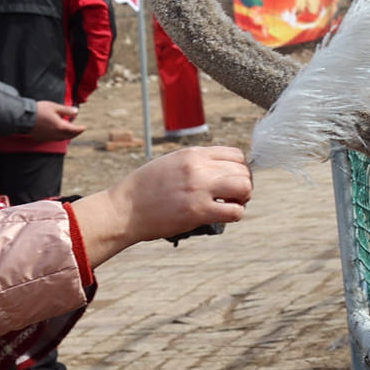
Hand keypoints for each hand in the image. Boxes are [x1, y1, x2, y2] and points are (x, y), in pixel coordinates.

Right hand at [28, 100, 87, 141]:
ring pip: (62, 139)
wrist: (23, 118)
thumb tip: (76, 112)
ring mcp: (48, 137)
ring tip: (70, 132)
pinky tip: (58, 133)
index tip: (84, 127)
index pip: (74, 130)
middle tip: (79, 130)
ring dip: (67, 136)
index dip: (80, 129)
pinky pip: (54, 139)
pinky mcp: (42, 138)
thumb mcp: (54, 107)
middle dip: (75, 133)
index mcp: (60, 126)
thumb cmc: (39, 110)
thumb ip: (66, 110)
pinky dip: (59, 136)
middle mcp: (55, 134)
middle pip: (69, 136)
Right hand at [69, 146, 251, 267]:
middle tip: (233, 196)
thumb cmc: (146, 188)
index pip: (235, 154)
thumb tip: (224, 169)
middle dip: (244, 184)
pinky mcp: (197, 211)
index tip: (232, 180)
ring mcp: (199, 189)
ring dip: (242, 198)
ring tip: (230, 205)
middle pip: (243, 171)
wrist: (125, 209)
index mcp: (192, 154)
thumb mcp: (172, 162)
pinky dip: (235, 214)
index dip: (240, 169)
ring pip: (244, 187)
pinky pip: (235, 211)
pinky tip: (222, 215)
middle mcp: (198, 168)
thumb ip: (197, 163)